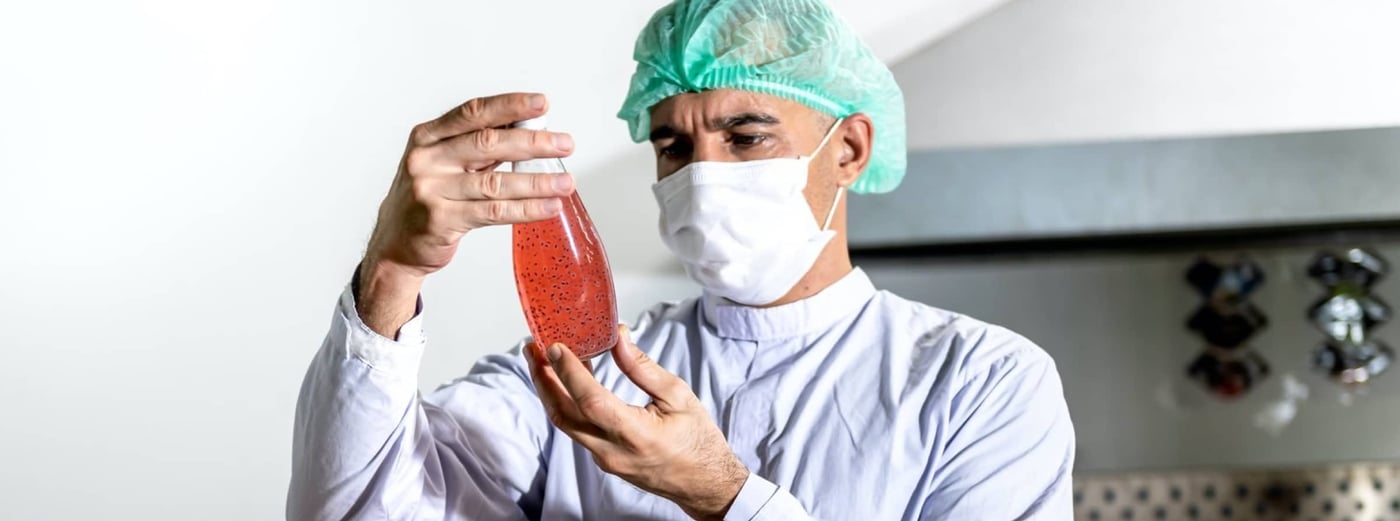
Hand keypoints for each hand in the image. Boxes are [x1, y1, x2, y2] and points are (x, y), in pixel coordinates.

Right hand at [357, 93, 576, 336]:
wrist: (394, 245)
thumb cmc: (426, 198)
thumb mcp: (441, 163)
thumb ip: (476, 148)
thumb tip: (528, 132)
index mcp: (427, 137)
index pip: (473, 113)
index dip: (509, 106)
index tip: (541, 103)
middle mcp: (426, 160)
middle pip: (487, 143)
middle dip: (532, 142)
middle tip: (564, 144)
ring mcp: (431, 191)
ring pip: (495, 182)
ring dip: (536, 181)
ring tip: (566, 181)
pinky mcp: (441, 221)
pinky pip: (493, 212)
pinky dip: (526, 209)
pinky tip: (548, 206)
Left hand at [527, 326, 748, 519]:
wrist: (704, 483)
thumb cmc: (698, 440)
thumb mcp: (678, 396)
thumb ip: (643, 368)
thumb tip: (618, 337)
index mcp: (636, 435)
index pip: (591, 401)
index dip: (569, 373)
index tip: (555, 347)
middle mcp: (613, 452)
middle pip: (563, 415)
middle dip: (543, 379)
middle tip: (533, 348)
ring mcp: (605, 459)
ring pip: (566, 423)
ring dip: (550, 391)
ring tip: (542, 360)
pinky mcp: (604, 459)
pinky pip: (577, 428)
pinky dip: (567, 402)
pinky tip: (569, 380)